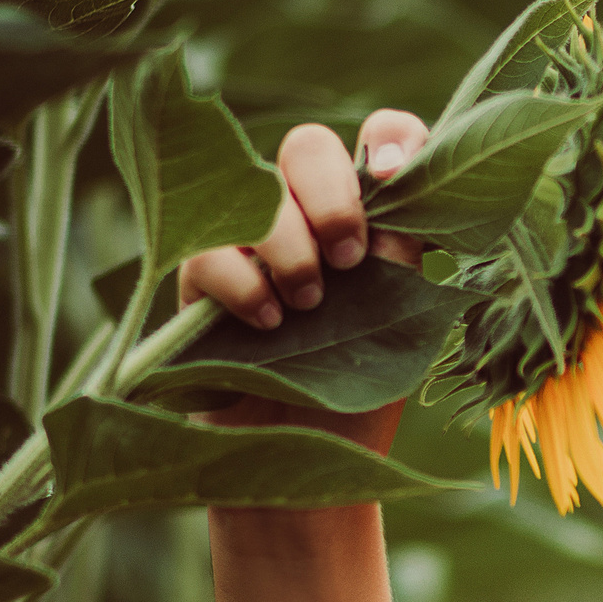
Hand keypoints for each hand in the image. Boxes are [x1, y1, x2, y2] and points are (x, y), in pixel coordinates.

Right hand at [180, 108, 429, 456]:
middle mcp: (308, 216)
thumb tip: (399, 197)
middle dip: (332, 195)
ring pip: (257, 191)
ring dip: (292, 247)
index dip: (391, 138)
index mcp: (371, 218)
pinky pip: (209, 247)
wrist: (304, 463)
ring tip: (309, 306)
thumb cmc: (358, 393)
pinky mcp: (199, 277)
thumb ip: (403, 258)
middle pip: (307, 145)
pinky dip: (245, 282)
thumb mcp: (401, 325)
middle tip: (349, 260)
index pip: (382, 138)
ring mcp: (249, 242)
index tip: (392, 174)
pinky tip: (268, 323)